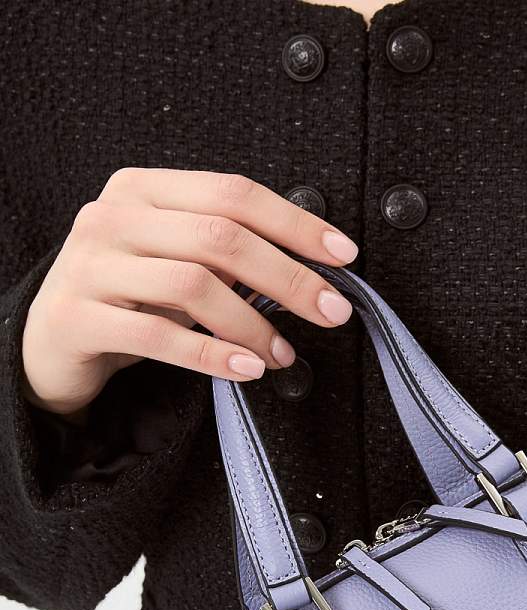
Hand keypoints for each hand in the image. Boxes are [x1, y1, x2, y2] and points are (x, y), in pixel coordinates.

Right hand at [22, 167, 359, 415]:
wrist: (49, 342)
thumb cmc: (129, 299)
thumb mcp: (176, 262)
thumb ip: (227, 255)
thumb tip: (313, 272)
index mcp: (143, 189)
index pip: (233, 193)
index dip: (295, 223)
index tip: (344, 255)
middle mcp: (112, 216)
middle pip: (221, 237)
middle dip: (288, 277)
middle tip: (332, 313)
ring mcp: (90, 265)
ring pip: (194, 284)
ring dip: (253, 324)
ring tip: (282, 354)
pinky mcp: (78, 317)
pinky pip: (160, 337)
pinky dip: (213, 355)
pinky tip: (247, 369)